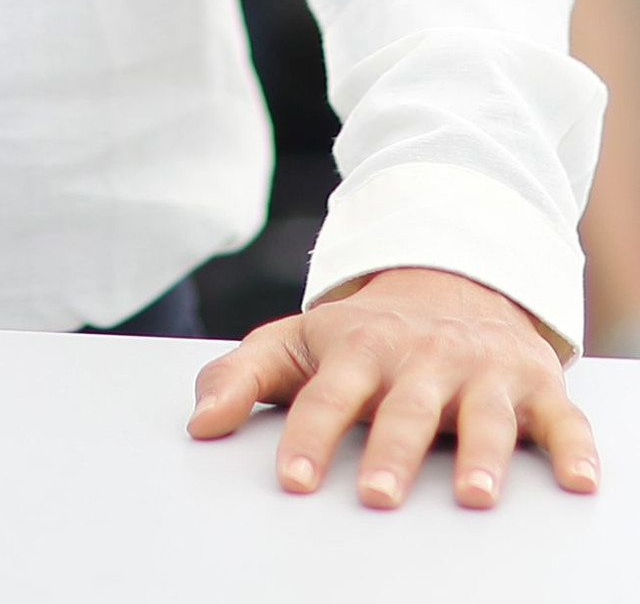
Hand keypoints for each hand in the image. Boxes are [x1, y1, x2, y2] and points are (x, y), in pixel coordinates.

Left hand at [188, 266, 599, 508]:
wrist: (452, 279)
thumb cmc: (366, 332)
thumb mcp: (300, 341)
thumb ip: (244, 376)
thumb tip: (197, 424)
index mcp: (360, 348)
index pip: (327, 397)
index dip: (308, 437)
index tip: (291, 481)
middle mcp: (423, 357)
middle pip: (406, 409)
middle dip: (391, 450)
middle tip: (374, 494)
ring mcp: (481, 370)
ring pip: (484, 414)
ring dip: (481, 453)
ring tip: (474, 496)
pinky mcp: (534, 382)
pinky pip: (561, 418)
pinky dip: (575, 448)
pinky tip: (578, 482)